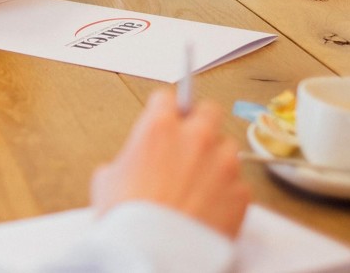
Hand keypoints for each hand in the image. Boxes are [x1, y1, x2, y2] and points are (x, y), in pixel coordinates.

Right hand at [90, 89, 249, 238]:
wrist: (153, 252)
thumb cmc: (128, 217)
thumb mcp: (108, 178)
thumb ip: (127, 160)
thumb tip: (130, 166)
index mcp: (159, 127)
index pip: (167, 97)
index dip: (163, 110)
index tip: (164, 117)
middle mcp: (196, 138)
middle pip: (209, 110)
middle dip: (200, 121)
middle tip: (189, 139)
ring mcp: (224, 164)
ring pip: (228, 147)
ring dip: (216, 158)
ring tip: (198, 181)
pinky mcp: (241, 193)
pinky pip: (238, 183)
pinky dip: (227, 191)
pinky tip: (209, 204)